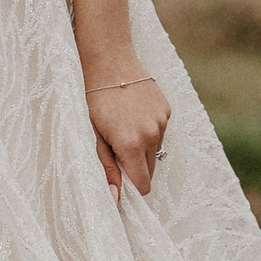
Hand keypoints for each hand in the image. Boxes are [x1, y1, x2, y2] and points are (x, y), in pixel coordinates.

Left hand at [88, 72, 171, 198]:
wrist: (110, 62)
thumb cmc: (95, 100)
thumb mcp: (95, 136)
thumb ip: (107, 168)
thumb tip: (115, 199)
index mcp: (131, 145)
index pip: (143, 185)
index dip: (133, 186)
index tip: (122, 179)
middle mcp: (151, 136)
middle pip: (150, 169)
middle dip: (136, 166)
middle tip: (117, 149)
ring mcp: (161, 121)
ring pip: (155, 149)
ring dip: (143, 147)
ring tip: (124, 126)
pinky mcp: (166, 109)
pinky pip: (160, 131)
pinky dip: (149, 129)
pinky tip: (134, 114)